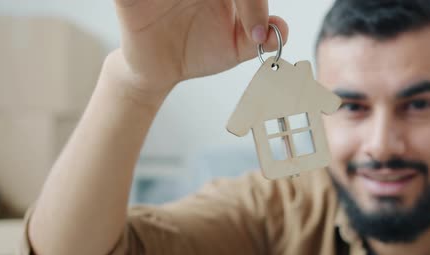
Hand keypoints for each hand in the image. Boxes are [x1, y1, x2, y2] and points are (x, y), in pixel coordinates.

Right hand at [112, 0, 288, 94]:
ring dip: (194, 3)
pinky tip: (166, 9)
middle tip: (242, 20)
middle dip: (240, 3)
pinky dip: (150, 1)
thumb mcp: (233, 47)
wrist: (162, 72)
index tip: (255, 32)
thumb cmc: (197, 50)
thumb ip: (257, 38)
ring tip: (199, 12)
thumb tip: (279, 29)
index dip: (252, 5)